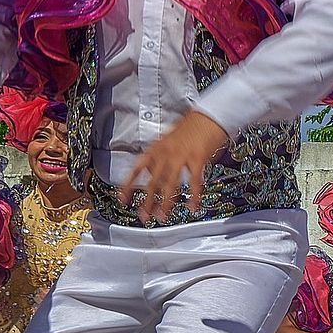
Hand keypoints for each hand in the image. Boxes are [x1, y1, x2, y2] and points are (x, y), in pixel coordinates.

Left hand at [118, 110, 228, 224]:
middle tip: (144, 216)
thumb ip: (161, 155)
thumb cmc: (193, 126)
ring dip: (166, 203)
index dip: (128, 185)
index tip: (122, 199)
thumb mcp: (170, 139)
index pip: (137, 169)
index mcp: (156, 148)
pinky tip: (192, 207)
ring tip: (163, 216)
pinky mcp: (197, 159)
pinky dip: (193, 197)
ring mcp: (181, 157)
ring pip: (170, 185)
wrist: (209, 115)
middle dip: (147, 201)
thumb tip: (156, 171)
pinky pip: (194, 183)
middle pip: (153, 182)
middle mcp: (165, 153)